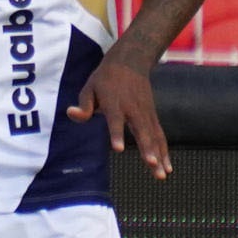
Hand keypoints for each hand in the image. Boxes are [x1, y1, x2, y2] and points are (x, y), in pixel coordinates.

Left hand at [67, 51, 172, 177]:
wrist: (130, 62)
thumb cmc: (105, 79)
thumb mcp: (89, 87)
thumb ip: (83, 105)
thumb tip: (71, 113)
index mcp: (114, 102)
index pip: (115, 120)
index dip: (116, 133)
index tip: (118, 148)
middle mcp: (133, 109)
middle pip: (141, 130)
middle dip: (147, 148)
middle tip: (151, 164)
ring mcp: (146, 113)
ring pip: (154, 136)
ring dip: (159, 156)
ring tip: (161, 175)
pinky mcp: (152, 117)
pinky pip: (160, 136)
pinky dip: (164, 152)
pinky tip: (167, 169)